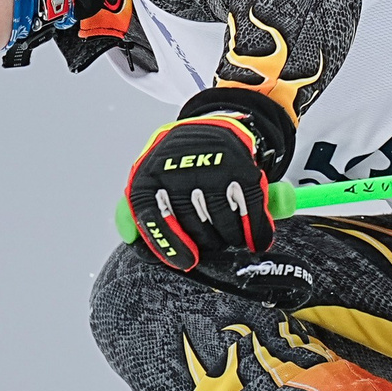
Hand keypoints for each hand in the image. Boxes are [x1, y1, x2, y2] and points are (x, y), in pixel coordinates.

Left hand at [125, 88, 294, 272]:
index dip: (170, 247)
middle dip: (207, 244)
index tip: (188, 261)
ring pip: (224, 226)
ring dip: (231, 240)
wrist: (209, 129)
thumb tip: (135, 242)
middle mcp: (178, 173)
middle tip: (212, 243)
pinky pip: (251, 213)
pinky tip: (256, 239)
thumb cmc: (176, 165)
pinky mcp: (242, 171)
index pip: (153, 220)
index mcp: (149, 177)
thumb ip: (135, 214)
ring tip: (232, 237)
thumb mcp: (148, 182)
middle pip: (195, 228)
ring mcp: (212, 171)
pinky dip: (257, 232)